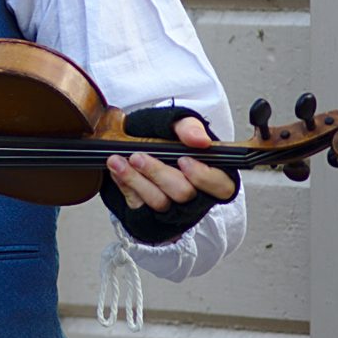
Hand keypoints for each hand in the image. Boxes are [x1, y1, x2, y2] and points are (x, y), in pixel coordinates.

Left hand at [105, 113, 237, 214]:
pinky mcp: (149, 213)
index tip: (183, 160)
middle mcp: (195, 196)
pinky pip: (138, 205)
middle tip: (138, 156)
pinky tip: (116, 169)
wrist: (136, 139)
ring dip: (135, 180)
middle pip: (184, 193)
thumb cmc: (164, 135)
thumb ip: (189, 128)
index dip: (203, 176)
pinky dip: (125, 185)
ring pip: (159, 203)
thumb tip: (201, 140)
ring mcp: (172, 208)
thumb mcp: (177, 124)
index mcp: (212, 175)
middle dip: (158, 173)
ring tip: (118, 161)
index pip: (221, 186)